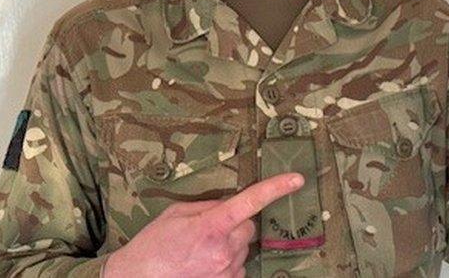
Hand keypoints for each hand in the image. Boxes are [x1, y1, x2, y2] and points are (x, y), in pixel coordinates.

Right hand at [103, 172, 303, 277]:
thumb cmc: (152, 245)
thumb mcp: (175, 214)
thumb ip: (207, 206)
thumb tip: (230, 203)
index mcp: (211, 226)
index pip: (250, 201)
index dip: (276, 188)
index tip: (296, 179)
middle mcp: (224, 250)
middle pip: (250, 227)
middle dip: (237, 223)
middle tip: (212, 228)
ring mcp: (226, 271)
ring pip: (245, 248)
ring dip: (231, 244)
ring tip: (201, 250)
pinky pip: (238, 267)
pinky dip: (227, 262)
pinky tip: (204, 264)